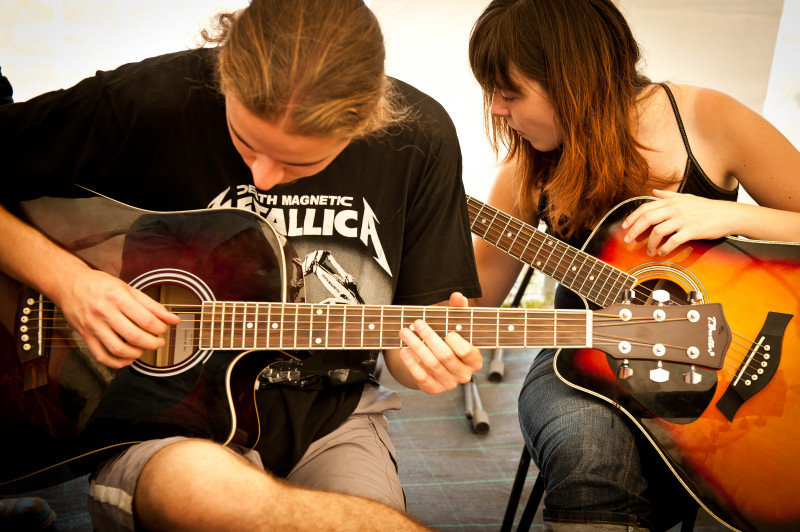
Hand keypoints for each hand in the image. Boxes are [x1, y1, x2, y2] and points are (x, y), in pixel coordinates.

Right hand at [57, 269, 179, 367]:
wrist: (69, 284)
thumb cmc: (100, 285)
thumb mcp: (128, 289)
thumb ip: (152, 305)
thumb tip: (173, 319)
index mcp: (117, 297)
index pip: (145, 319)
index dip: (160, 328)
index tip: (163, 329)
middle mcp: (104, 312)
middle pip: (134, 336)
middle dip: (153, 343)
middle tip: (159, 342)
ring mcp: (93, 326)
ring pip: (118, 349)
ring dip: (137, 354)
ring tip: (144, 349)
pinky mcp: (85, 336)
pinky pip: (102, 356)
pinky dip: (117, 363)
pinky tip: (127, 359)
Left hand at [397, 292, 482, 393]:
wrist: (437, 361)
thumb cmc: (449, 339)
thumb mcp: (456, 323)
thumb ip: (459, 309)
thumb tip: (457, 296)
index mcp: (474, 360)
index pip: (467, 352)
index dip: (457, 342)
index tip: (447, 331)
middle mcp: (463, 375)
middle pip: (446, 356)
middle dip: (430, 338)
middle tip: (417, 323)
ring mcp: (448, 384)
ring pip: (431, 365)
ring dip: (416, 346)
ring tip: (405, 332)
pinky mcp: (432, 388)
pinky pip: (420, 377)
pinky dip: (411, 363)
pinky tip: (403, 350)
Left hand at [621, 189, 737, 255]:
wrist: (729, 215)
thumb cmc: (707, 208)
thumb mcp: (686, 198)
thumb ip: (668, 196)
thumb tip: (653, 192)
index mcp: (672, 201)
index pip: (645, 208)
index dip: (632, 217)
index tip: (624, 227)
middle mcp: (676, 209)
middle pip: (648, 218)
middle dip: (634, 230)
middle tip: (628, 240)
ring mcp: (684, 219)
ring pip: (658, 231)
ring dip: (650, 243)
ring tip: (649, 251)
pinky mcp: (692, 230)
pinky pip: (673, 241)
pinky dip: (664, 248)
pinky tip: (662, 252)